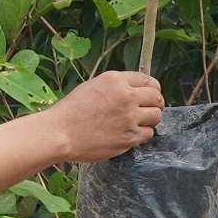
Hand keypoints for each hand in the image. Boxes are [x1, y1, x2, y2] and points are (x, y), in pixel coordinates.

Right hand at [46, 70, 163, 163]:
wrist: (60, 133)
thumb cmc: (71, 110)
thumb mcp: (93, 86)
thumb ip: (115, 86)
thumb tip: (133, 90)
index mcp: (116, 80)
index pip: (147, 80)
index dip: (152, 88)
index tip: (151, 94)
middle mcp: (126, 96)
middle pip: (156, 98)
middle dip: (155, 103)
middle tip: (149, 109)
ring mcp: (129, 118)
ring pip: (156, 116)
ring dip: (150, 120)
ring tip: (138, 123)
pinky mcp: (129, 137)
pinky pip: (148, 134)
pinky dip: (142, 134)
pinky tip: (130, 134)